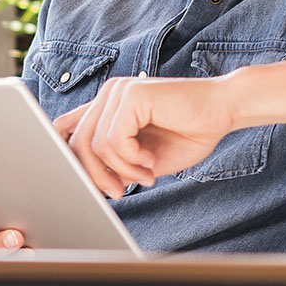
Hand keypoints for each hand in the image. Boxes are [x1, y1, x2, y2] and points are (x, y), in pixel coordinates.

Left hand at [56, 75, 237, 198]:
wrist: (223, 110)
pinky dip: (132, 159)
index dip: (62, 155)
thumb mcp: (144, 159)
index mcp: (108, 106)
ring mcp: (118, 92)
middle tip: (119, 192)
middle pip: (77, 142)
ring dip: (122, 169)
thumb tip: (90, 184)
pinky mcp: (132, 95)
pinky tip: (151, 161)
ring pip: (96, 144)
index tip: (78, 185)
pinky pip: (114, 139)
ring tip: (146, 174)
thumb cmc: (189, 132)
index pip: (65, 127)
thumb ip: (117, 166)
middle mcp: (108, 95)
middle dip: (95, 175)